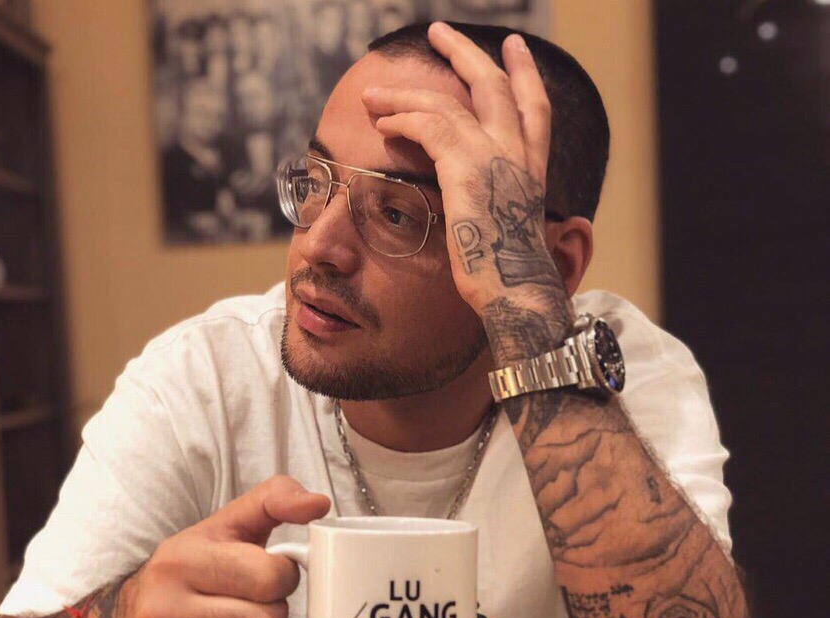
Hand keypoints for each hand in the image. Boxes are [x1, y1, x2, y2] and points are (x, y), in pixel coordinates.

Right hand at [121, 476, 329, 617]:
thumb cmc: (196, 564)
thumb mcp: (230, 522)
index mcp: (184, 558)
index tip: (274, 573)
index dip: (285, 577)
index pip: (268, 577)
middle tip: (264, 605)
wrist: (133, 615)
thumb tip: (318, 503)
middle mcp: (163, 606)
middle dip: (277, 616)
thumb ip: (275, 499)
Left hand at [361, 22, 570, 325]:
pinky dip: (400, 121)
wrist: (514, 293)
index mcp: (533, 168)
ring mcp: (495, 157)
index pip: (535, 108)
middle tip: (439, 32)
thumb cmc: (508, 276)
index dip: (524, 74)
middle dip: (464, 54)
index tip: (514, 49)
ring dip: (405, 95)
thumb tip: (481, 209)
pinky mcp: (465, 169)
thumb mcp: (508, 229)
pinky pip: (427, 127)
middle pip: (494, 85)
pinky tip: (381, 125)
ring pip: (448, 101)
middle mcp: (519, 154)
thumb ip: (497, 205)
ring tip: (374, 92)